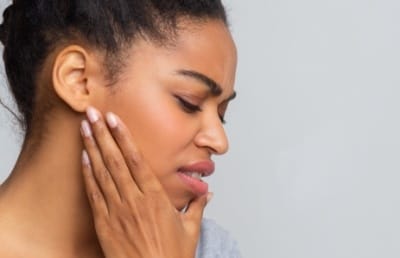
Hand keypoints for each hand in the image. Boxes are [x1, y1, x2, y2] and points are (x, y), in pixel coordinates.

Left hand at [80, 107, 209, 257]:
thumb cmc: (171, 257)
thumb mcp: (190, 230)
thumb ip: (197, 206)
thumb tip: (208, 192)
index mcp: (155, 198)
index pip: (136, 160)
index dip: (124, 137)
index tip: (115, 119)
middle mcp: (134, 201)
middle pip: (115, 160)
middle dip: (103, 134)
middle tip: (93, 112)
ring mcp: (116, 211)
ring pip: (102, 173)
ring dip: (92, 148)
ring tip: (84, 127)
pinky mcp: (104, 224)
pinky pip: (94, 194)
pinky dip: (87, 175)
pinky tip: (83, 159)